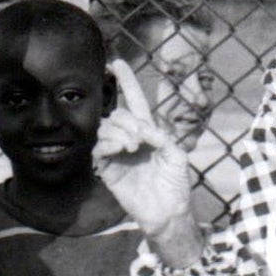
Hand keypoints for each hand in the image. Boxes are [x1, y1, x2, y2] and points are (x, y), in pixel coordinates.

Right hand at [93, 60, 205, 261]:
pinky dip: (108, 144)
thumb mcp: (177, 154)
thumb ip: (161, 136)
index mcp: (148, 132)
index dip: (126, 82)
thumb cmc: (175, 183)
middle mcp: (130, 140)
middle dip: (127, 121)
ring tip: (132, 147)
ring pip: (106, 129)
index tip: (117, 64)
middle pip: (117, 115)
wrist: (167, 211)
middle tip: (140, 139)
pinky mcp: (108, 169)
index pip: (134, 102)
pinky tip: (121, 150)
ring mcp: (117, 154)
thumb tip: (141, 128)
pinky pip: (99, 149)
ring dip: (119, 132)